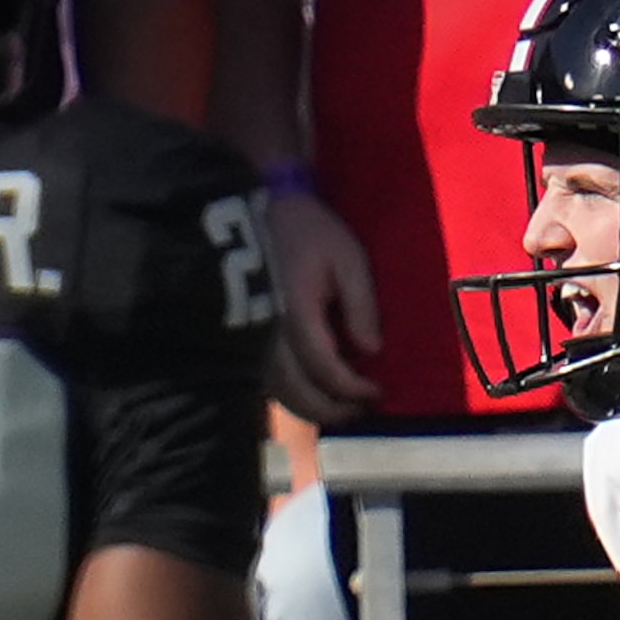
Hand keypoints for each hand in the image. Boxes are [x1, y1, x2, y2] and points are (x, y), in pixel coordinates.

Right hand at [264, 191, 381, 426]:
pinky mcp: (242, 337)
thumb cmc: (310, 231)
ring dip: (311, 408)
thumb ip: (361, 305)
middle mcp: (267, 333)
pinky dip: (292, 394)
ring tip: (342, 408)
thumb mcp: (348, 258)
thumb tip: (371, 351)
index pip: (325, 369)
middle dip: (333, 410)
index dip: (353, 389)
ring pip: (279, 392)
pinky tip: (315, 392)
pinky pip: (268, 379)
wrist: (261, 210)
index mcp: (295, 313)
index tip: (377, 392)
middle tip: (362, 410)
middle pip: (298, 392)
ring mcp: (250, 338)